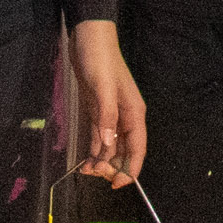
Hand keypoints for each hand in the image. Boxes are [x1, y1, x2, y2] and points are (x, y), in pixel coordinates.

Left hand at [69, 19, 147, 187]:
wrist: (89, 38)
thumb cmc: (99, 60)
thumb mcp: (102, 87)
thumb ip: (106, 117)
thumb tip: (108, 147)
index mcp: (133, 113)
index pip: (137, 148)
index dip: (130, 169)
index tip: (117, 185)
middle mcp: (125, 117)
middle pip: (125, 151)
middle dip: (113, 166)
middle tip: (94, 174)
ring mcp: (112, 115)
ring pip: (111, 147)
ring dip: (101, 161)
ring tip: (86, 171)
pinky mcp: (98, 111)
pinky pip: (100, 137)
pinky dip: (94, 150)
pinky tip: (85, 161)